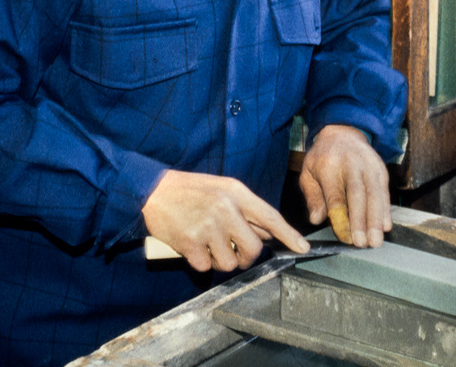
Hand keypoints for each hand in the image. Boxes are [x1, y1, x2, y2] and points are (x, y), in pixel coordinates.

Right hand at [141, 170, 308, 271]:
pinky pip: (206, 266)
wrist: (153, 190)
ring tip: (209, 244)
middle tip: (236, 252)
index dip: (289, 235)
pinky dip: (201, 261)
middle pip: (253, 249)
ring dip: (221, 260)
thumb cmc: (191, 190)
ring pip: (229, 262)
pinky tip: (193, 246)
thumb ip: (245, 209)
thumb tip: (267, 232)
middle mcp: (225, 210)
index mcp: (236, 193)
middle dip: (247, 257)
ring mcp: (208, 227)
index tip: (302, 247)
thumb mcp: (223, 189)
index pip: (270, 217)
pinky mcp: (190, 243)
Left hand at [299, 124, 390, 247]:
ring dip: (376, 219)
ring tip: (376, 241)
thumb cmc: (322, 158)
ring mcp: (368, 165)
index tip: (345, 237)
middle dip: (362, 221)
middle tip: (364, 244)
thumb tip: (316, 219)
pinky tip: (386, 226)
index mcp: (329, 165)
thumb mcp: (308, 173)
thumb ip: (312, 197)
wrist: (342, 132)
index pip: (336, 195)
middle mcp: (351, 164)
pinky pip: (384, 191)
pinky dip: (386, 210)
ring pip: (374, 194)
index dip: (341, 218)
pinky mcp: (380, 169)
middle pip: (358, 195)